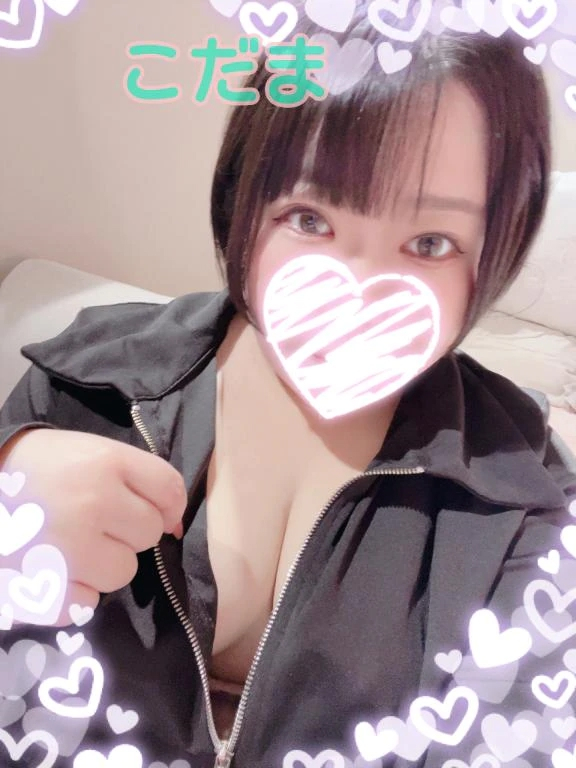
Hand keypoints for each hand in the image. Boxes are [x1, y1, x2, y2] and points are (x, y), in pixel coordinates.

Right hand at [0, 428, 186, 626]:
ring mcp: (68, 548)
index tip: (147, 508)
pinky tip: (54, 570)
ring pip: (123, 572)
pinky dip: (73, 592)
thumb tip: (175, 527)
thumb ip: (140, 479)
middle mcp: (92, 503)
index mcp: (106, 462)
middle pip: (149, 534)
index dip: (165, 504)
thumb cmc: (43, 468)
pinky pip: (87, 603)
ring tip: (72, 544)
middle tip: (93, 519)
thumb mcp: (93, 453)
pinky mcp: (43, 586)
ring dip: (104, 563)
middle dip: (127, 530)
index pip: (169, 491)